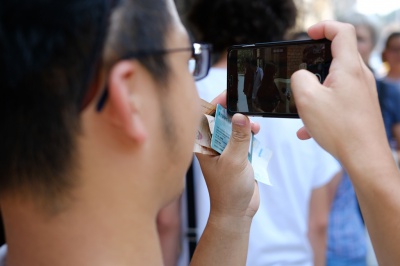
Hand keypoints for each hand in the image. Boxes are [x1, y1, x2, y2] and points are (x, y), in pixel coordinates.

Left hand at [196, 91, 259, 223]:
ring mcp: (224, 150)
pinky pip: (242, 138)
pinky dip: (250, 134)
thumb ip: (238, 137)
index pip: (205, 118)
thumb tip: (241, 116)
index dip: (216, 104)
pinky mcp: (236, 155)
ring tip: (255, 126)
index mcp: (203, 146)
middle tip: (246, 106)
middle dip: (234, 112)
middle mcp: (211, 146)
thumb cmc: (229, 191)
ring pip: (233, 128)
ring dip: (244, 124)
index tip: (229, 94)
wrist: (237, 212)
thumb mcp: (235, 161)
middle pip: (221, 120)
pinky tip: (257, 133)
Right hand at [291, 21, 386, 161]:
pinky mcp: (359, 107)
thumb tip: (301, 76)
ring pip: (333, 82)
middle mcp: (359, 76)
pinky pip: (336, 100)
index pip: (342, 31)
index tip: (308, 35)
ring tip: (301, 109)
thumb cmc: (340, 129)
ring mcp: (361, 92)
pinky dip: (320, 108)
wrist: (365, 158)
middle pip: (336, 56)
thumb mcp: (307, 99)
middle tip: (298, 73)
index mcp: (348, 68)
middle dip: (313, 64)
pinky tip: (307, 130)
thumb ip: (299, 78)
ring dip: (314, 91)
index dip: (324, 27)